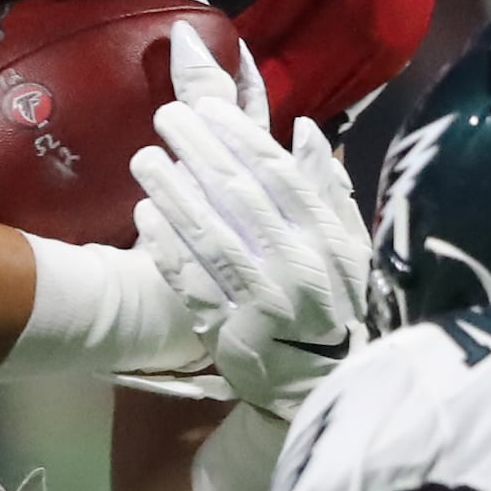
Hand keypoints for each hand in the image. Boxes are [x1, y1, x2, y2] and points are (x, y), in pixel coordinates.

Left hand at [131, 26, 372, 419]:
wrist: (316, 380)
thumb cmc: (330, 302)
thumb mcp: (346, 246)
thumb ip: (327, 188)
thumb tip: (302, 129)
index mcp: (328, 239)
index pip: (280, 175)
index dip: (241, 138)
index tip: (209, 109)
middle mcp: (296, 265)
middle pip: (238, 196)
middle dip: (199, 151)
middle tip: (166, 117)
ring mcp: (260, 298)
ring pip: (208, 234)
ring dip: (172, 192)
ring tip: (144, 158)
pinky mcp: (227, 327)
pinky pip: (190, 279)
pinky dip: (166, 246)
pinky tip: (143, 215)